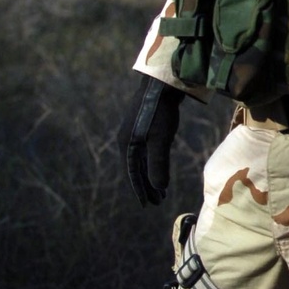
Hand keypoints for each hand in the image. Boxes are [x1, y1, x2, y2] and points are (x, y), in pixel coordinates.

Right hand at [118, 77, 183, 206]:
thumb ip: (158, 163)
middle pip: (136, 169)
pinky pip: (146, 151)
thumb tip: (158, 187)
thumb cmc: (160, 112)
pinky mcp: (144, 126)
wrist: (162, 83)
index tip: (147, 205)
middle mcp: (127, 139)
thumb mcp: (159, 140)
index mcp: (126, 144)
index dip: (140, 190)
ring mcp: (135, 132)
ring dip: (150, 176)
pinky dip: (153, 163)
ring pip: (141, 160)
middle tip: (157, 202)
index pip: (132, 173)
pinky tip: (160, 167)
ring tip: (161, 190)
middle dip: (146, 186)